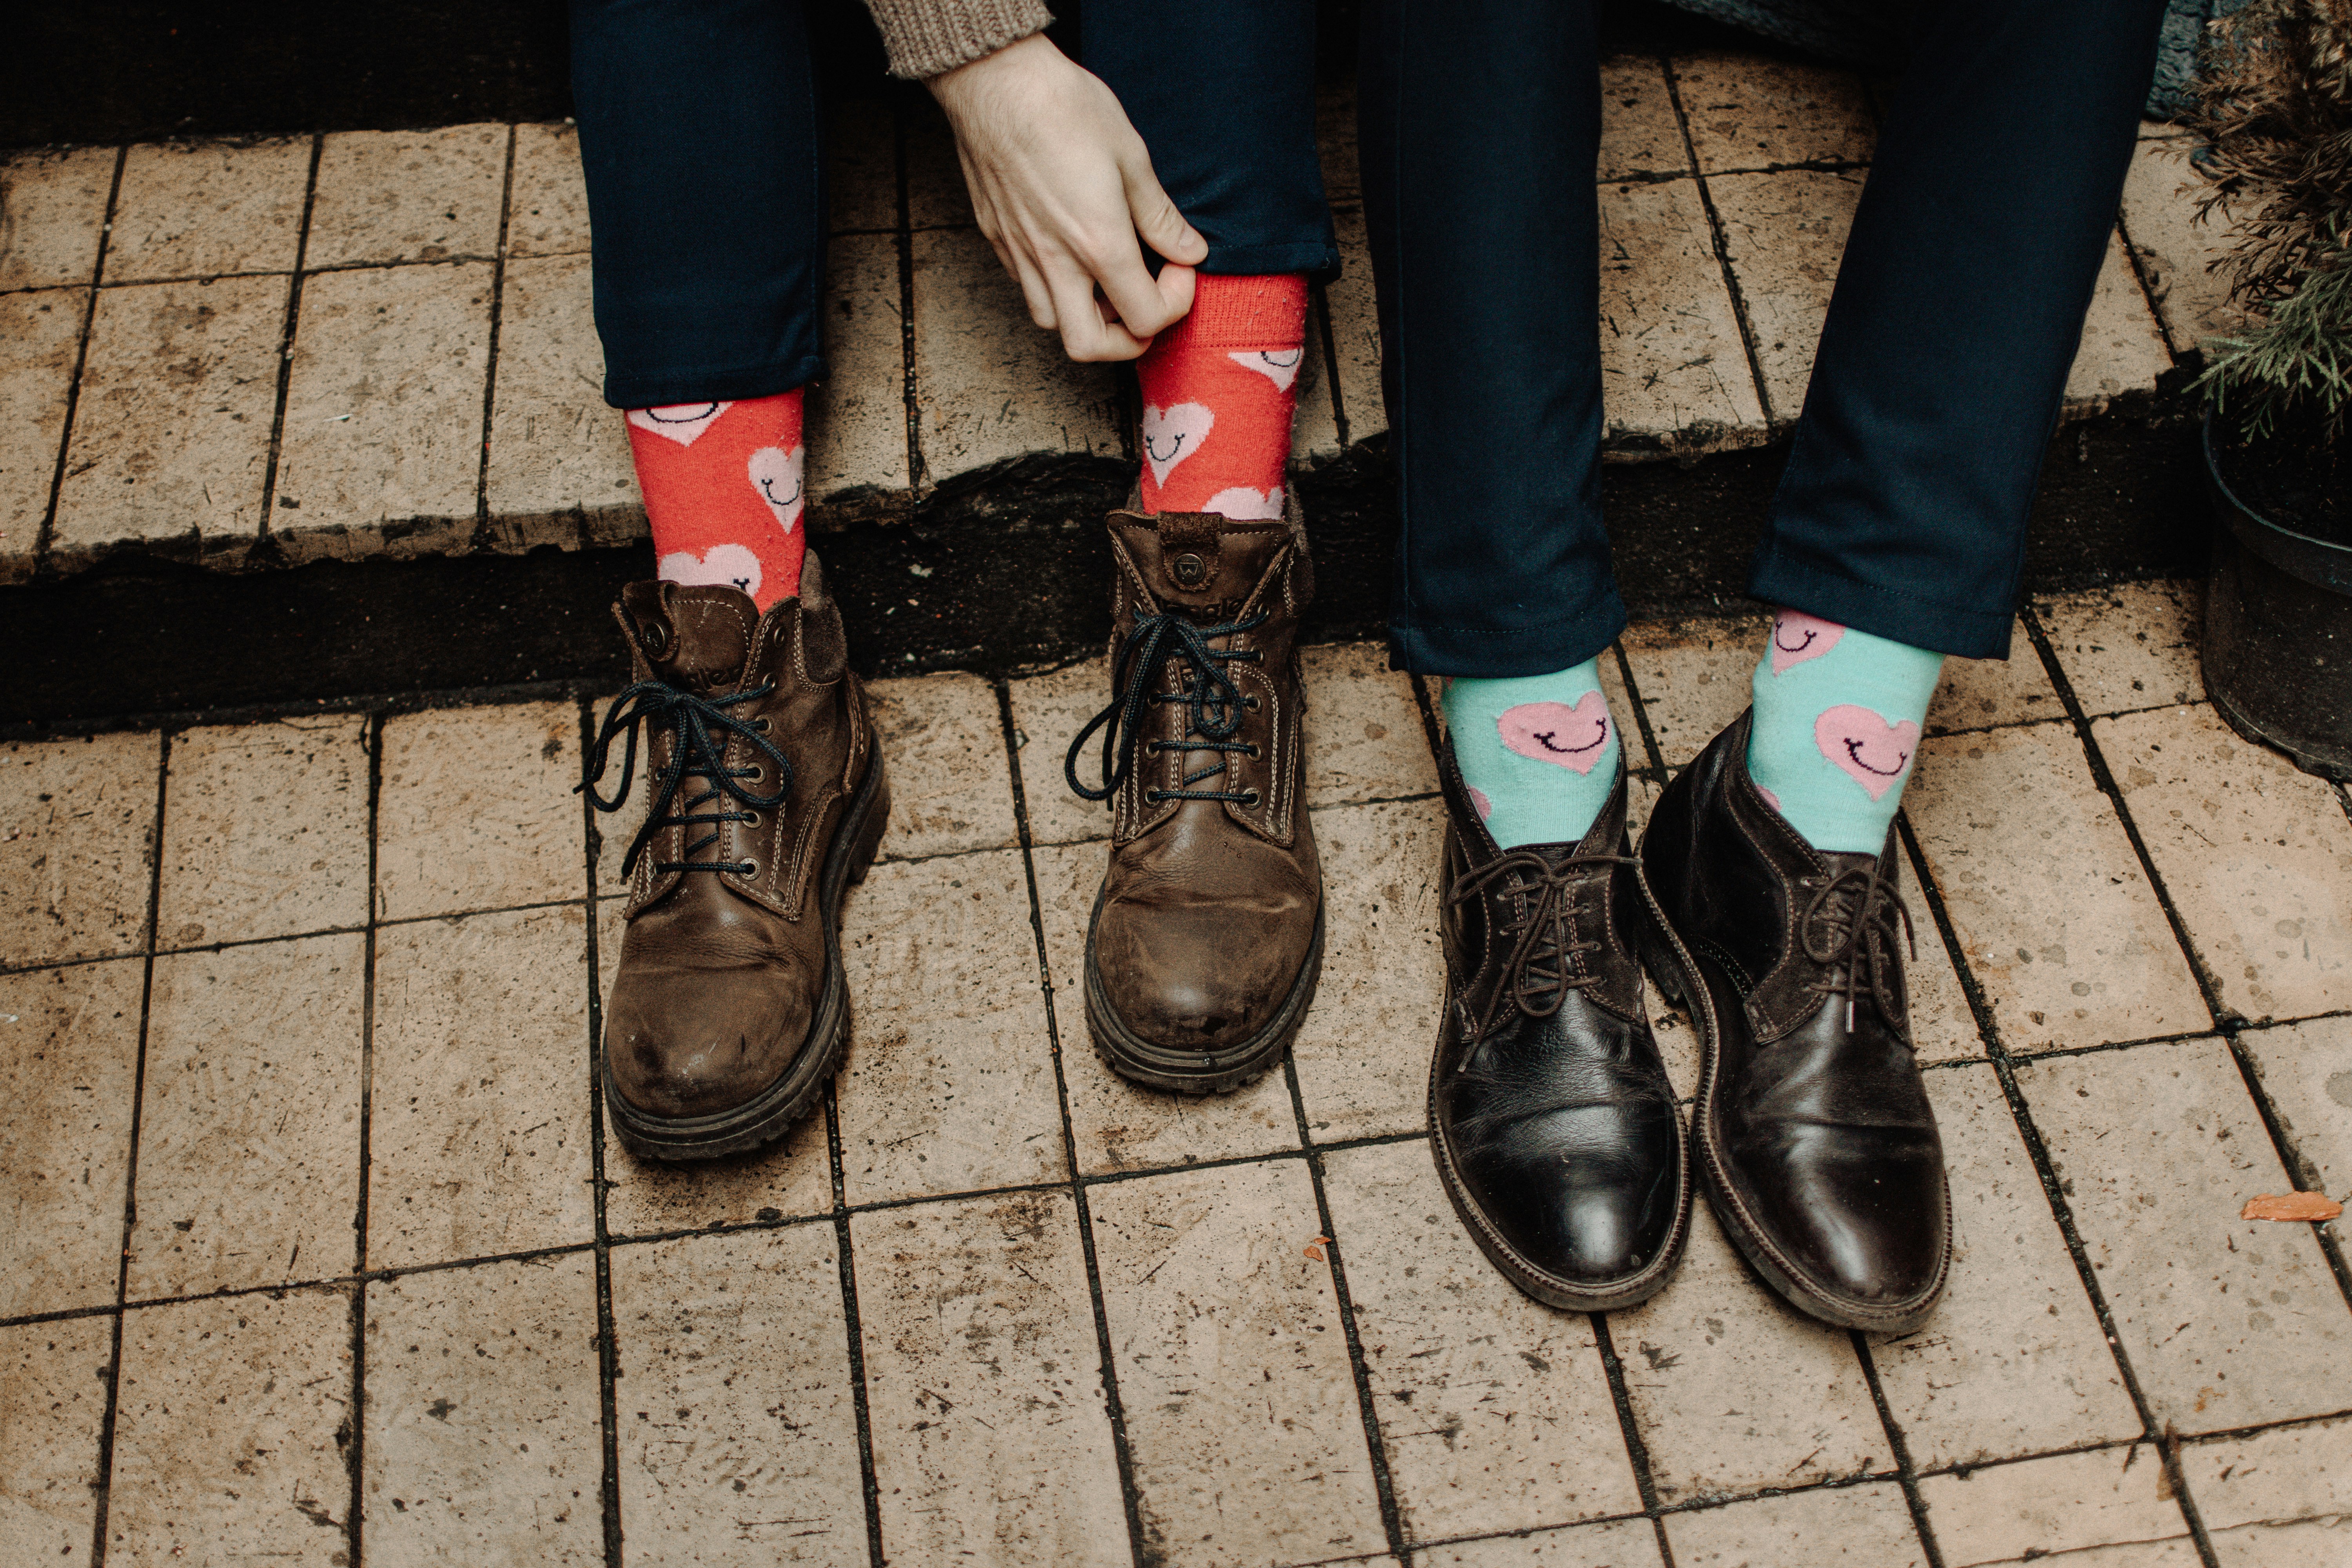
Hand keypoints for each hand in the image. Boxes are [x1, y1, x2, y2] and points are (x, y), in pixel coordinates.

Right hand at [928, 33, 1207, 361]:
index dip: (1175, 303)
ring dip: (1087, 318)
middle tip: (1144, 304)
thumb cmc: (1063, 107)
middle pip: (1088, 346)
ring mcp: (1021, 253)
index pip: (1146, 317)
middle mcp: (1056, 261)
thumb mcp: (1131, 155)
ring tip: (1108, 282)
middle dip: (1126, 340)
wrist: (993, 82)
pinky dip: (1055, 289)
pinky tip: (1071, 254)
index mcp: (1098, 243)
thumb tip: (1189, 250)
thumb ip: (1160, 215)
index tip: (1179, 268)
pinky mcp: (997, 239)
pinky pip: (1027, 288)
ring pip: (1052, 323)